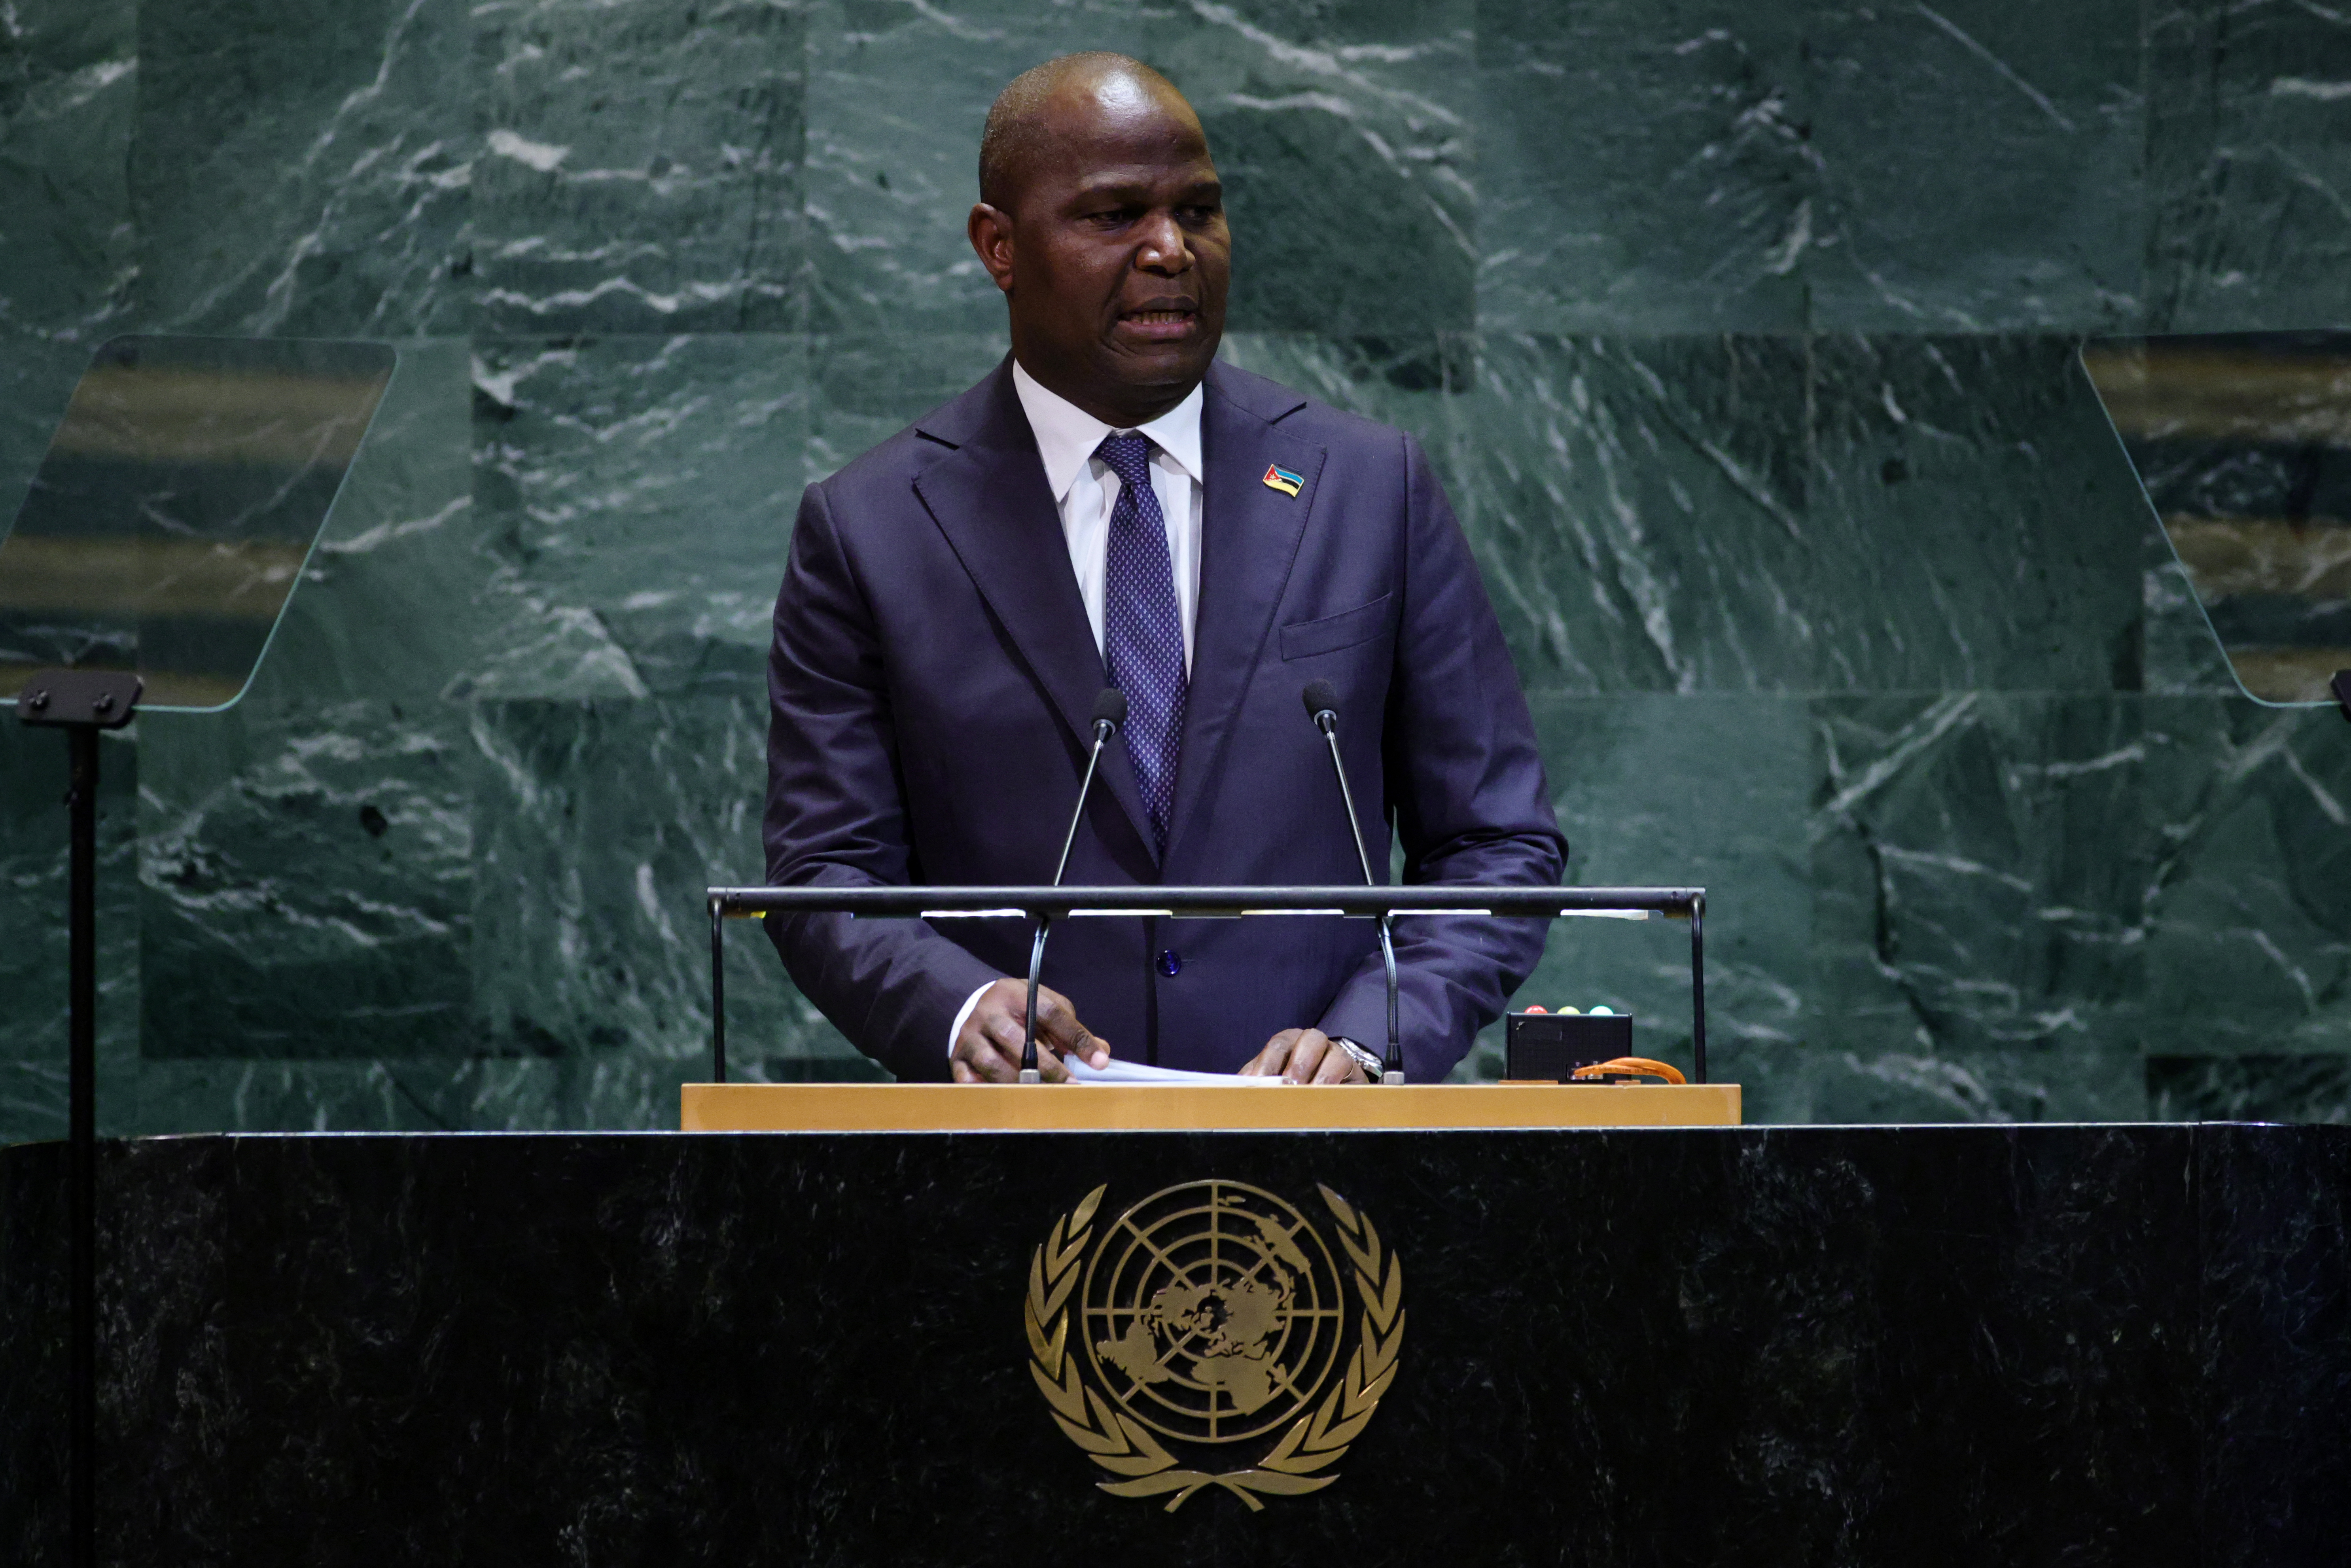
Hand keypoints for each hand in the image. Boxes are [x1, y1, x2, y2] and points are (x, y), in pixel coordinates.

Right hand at [951, 979, 1110, 1082]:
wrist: (975, 1001)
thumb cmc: (1019, 1009)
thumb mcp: (1046, 1007)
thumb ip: (1071, 1029)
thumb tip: (1101, 1054)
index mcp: (1017, 994)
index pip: (1052, 1014)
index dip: (1077, 1038)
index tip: (1099, 1062)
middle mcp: (990, 1012)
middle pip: (1020, 1041)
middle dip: (1049, 1068)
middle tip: (1071, 1087)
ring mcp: (970, 1034)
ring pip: (993, 1063)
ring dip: (1019, 1083)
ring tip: (1041, 1097)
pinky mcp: (957, 1055)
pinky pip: (966, 1078)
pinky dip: (984, 1090)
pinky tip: (1004, 1099)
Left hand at [1237, 1028, 1366, 1084]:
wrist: (1325, 1089)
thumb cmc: (1289, 1083)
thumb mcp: (1269, 1079)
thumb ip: (1255, 1081)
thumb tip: (1237, 1089)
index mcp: (1289, 1042)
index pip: (1278, 1045)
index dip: (1268, 1063)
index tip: (1259, 1083)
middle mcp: (1314, 1044)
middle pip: (1311, 1040)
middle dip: (1299, 1064)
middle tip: (1289, 1086)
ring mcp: (1337, 1056)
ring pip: (1336, 1055)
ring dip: (1322, 1076)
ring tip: (1310, 1095)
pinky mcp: (1354, 1074)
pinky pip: (1351, 1076)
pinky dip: (1338, 1088)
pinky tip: (1327, 1101)